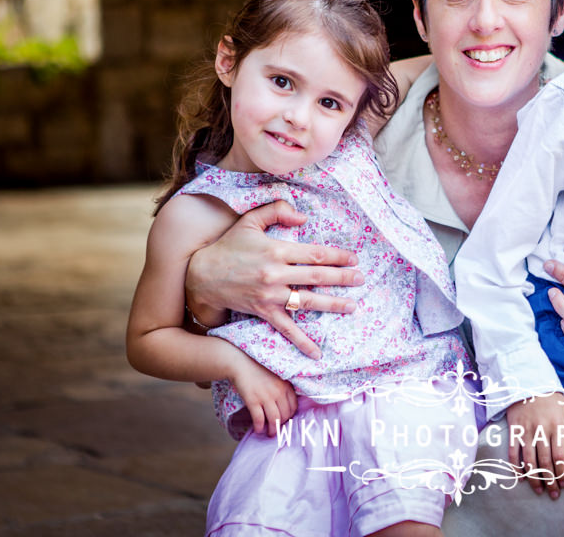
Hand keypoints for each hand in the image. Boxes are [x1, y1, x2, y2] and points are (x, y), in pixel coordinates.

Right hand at [186, 200, 363, 359]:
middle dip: (343, 278)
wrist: (202, 276)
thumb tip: (303, 216)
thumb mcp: (250, 220)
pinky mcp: (263, 312)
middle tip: (361, 279)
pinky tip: (317, 352)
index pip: (315, 254)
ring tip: (352, 306)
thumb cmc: (229, 245)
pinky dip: (302, 341)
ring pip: (308, 301)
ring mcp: (270, 295)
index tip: (354, 259)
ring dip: (332, 305)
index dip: (338, 256)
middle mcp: (276, 274)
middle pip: (317, 277)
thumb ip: (276, 210)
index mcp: (277, 249)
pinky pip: (286, 328)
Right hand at [231, 355, 298, 437]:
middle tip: (276, 429)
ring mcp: (266, 396)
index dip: (289, 416)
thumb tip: (285, 404)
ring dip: (272, 430)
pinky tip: (257, 429)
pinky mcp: (253, 400)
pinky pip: (259, 419)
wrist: (241, 363)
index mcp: (286, 385)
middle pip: (285, 415)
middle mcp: (278, 391)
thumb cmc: (258, 369)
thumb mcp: (276, 375)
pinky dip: (259, 427)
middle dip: (281, 425)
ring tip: (269, 433)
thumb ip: (283, 387)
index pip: (293, 407)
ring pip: (274, 420)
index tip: (284, 420)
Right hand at [504, 393, 563, 499]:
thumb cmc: (552, 400)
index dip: (561, 473)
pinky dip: (516, 467)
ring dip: (534, 478)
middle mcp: (541, 430)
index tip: (563, 485)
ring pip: (529, 460)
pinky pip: (513, 452)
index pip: (559, 456)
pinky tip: (520, 478)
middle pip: (545, 462)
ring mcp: (526, 431)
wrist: (529, 383)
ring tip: (538, 490)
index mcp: (556, 426)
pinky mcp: (514, 430)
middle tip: (552, 494)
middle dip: (549, 481)